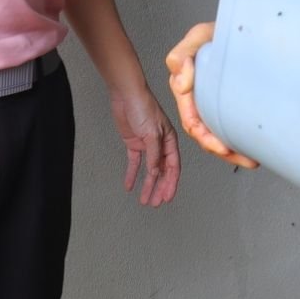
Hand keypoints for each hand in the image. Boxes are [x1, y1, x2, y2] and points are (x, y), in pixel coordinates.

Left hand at [109, 81, 181, 206]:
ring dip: (147, 185)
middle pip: (161, 171)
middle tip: (155, 203)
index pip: (173, 167)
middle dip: (159, 188)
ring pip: (148, 170)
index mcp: (170, 141)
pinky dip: (132, 174)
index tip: (167, 197)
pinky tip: (129, 185)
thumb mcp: (152, 133)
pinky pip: (134, 163)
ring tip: (144, 200)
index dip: (171, 183)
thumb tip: (155, 173)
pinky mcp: (134, 144)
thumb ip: (154, 154)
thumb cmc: (144, 107)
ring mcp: (147, 145)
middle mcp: (160, 145)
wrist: (126, 95)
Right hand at [163, 21, 256, 168]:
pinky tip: (253, 146)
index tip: (224, 148)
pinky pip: (229, 126)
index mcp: (186, 89)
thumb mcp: (198, 36)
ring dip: (234, 152)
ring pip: (218, 135)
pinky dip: (240, 139)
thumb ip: (182, 55)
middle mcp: (197, 100)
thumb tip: (181, 83)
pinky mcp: (227, 103)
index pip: (192, 121)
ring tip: (253, 160)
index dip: (206, 138)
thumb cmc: (214, 32)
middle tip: (249, 161)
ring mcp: (212, 103)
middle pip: (206, 135)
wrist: (237, 28)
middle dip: (225, 152)